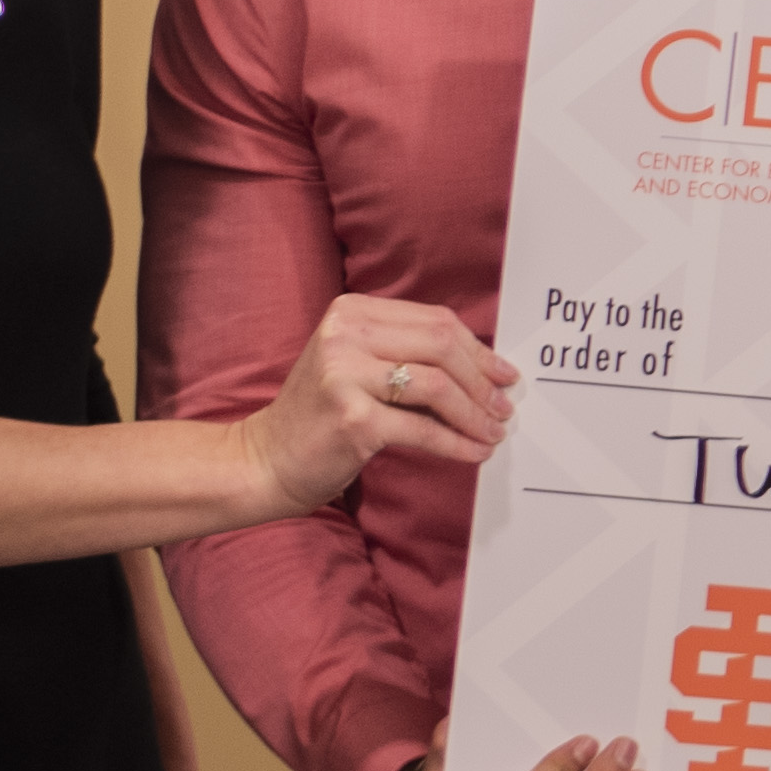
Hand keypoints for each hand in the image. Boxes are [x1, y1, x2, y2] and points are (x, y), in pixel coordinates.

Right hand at [246, 295, 516, 514]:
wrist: (266, 459)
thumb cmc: (322, 413)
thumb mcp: (357, 364)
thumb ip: (408, 352)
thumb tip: (486, 366)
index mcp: (351, 311)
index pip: (435, 320)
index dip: (478, 349)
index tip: (504, 374)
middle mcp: (345, 335)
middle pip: (442, 347)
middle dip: (483, 380)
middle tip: (504, 407)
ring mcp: (345, 375)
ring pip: (438, 387)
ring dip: (475, 413)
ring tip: (494, 431)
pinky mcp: (353, 420)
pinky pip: (424, 430)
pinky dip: (456, 443)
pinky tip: (475, 452)